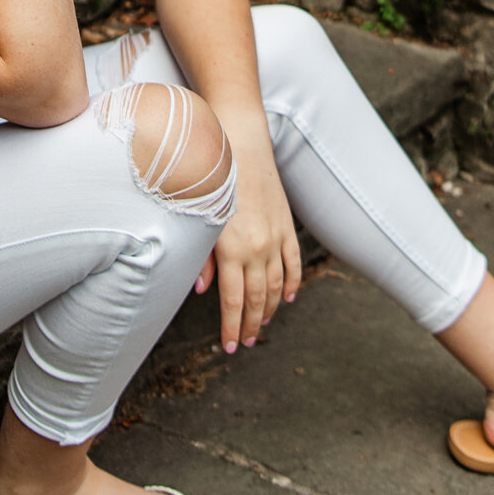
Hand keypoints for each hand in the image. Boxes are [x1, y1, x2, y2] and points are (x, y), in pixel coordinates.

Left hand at [194, 156, 299, 353]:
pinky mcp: (287, 227)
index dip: (232, 327)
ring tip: (263, 326)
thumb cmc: (212, 184)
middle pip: (257, 300)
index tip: (230, 346)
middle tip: (246, 343)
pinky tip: (287, 298)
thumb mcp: (199, 222)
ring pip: (277, 286)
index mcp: (232, 251)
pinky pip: (294, 264)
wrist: (240, 148)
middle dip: (251, 325)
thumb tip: (201, 290)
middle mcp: (257, 249)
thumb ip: (201, 258)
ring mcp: (275, 239)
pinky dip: (292, 283)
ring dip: (270, 310)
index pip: (234, 302)